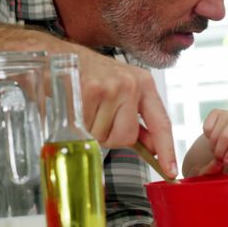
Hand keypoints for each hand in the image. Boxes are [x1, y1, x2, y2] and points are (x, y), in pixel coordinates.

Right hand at [78, 50, 176, 177]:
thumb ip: (138, 121)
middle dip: (110, 136)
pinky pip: (86, 128)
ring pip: (103, 135)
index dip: (167, 149)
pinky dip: (77, 124)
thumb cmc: (91, 76)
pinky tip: (75, 105)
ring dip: (90, 130)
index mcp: (144, 84)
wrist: (56, 55)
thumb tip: (154, 148)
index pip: (161, 123)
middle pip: (127, 136)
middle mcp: (131, 84)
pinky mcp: (89, 91)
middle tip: (98, 117)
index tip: (171, 171)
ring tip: (85, 107)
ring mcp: (111, 87)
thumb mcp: (122, 92)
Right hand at [198, 109, 227, 174]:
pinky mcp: (215, 112)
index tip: (227, 162)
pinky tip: (213, 139)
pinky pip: (207, 128)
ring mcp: (226, 113)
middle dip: (220, 152)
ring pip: (215, 134)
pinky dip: (208, 137)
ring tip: (216, 151)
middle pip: (226, 137)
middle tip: (219, 159)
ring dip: (213, 147)